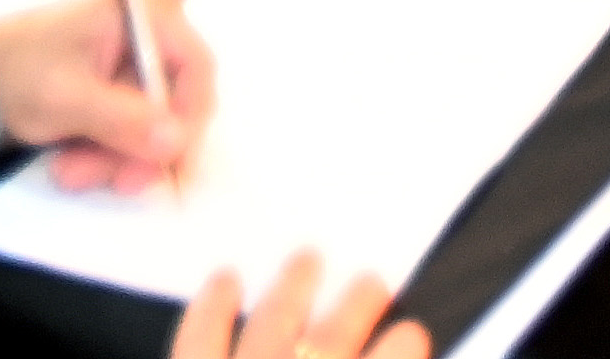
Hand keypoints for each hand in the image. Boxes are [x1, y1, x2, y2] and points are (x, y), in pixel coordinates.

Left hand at [0, 0, 212, 189]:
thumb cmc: (18, 73)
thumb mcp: (69, 98)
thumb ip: (125, 120)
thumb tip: (178, 141)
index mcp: (143, 12)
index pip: (196, 67)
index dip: (189, 117)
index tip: (167, 160)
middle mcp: (149, 32)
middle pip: (176, 101)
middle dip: (141, 149)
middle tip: (112, 184)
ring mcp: (133, 62)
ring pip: (153, 125)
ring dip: (116, 159)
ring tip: (69, 174)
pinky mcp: (118, 89)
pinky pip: (131, 129)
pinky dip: (105, 153)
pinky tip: (69, 165)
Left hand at [170, 257, 423, 358]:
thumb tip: (398, 350)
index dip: (403, 346)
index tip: (413, 331)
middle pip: (332, 340)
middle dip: (355, 305)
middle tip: (372, 282)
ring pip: (271, 327)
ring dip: (292, 290)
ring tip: (307, 260)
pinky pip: (196, 340)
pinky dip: (210, 309)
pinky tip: (222, 281)